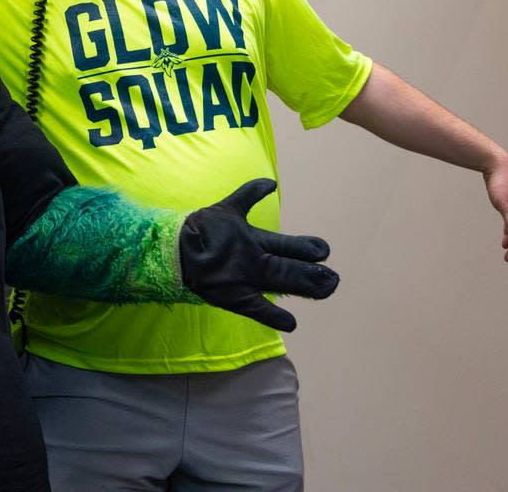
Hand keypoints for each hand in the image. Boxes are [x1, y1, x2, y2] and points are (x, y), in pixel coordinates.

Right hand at [179, 179, 338, 331]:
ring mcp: (244, 282)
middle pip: (289, 269)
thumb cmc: (199, 228)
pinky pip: (257, 310)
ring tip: (327, 291)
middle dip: (313, 274)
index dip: (306, 248)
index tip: (324, 251)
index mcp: (251, 238)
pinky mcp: (233, 298)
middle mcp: (252, 261)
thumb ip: (249, 194)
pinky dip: (274, 317)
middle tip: (335, 278)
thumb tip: (272, 182)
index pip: (286, 244)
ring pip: (280, 286)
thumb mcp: (226, 207)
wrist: (172, 252)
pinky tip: (292, 324)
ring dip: (305, 290)